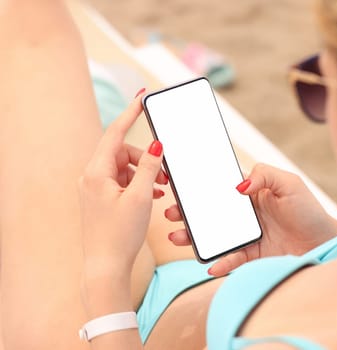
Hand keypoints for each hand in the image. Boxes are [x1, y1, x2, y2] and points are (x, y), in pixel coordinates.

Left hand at [78, 95, 166, 276]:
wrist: (106, 267)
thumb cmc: (121, 234)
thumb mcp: (140, 197)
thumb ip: (150, 167)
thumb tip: (157, 144)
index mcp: (96, 172)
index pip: (116, 133)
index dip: (131, 114)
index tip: (142, 97)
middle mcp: (91, 177)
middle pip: (124, 152)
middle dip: (148, 160)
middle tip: (166, 175)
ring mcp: (94, 188)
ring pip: (125, 167)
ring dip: (145, 174)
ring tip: (161, 190)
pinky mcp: (100, 198)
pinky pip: (122, 181)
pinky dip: (138, 184)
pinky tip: (152, 195)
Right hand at [166, 163, 336, 275]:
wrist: (324, 243)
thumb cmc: (309, 210)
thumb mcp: (290, 184)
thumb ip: (264, 175)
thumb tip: (238, 185)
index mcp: (251, 193)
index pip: (219, 187)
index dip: (199, 186)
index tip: (178, 184)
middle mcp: (244, 215)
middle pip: (209, 213)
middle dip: (187, 213)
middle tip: (170, 213)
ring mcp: (246, 236)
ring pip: (213, 237)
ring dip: (194, 238)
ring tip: (177, 237)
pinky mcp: (252, 257)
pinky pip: (231, 260)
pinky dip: (220, 263)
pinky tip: (210, 265)